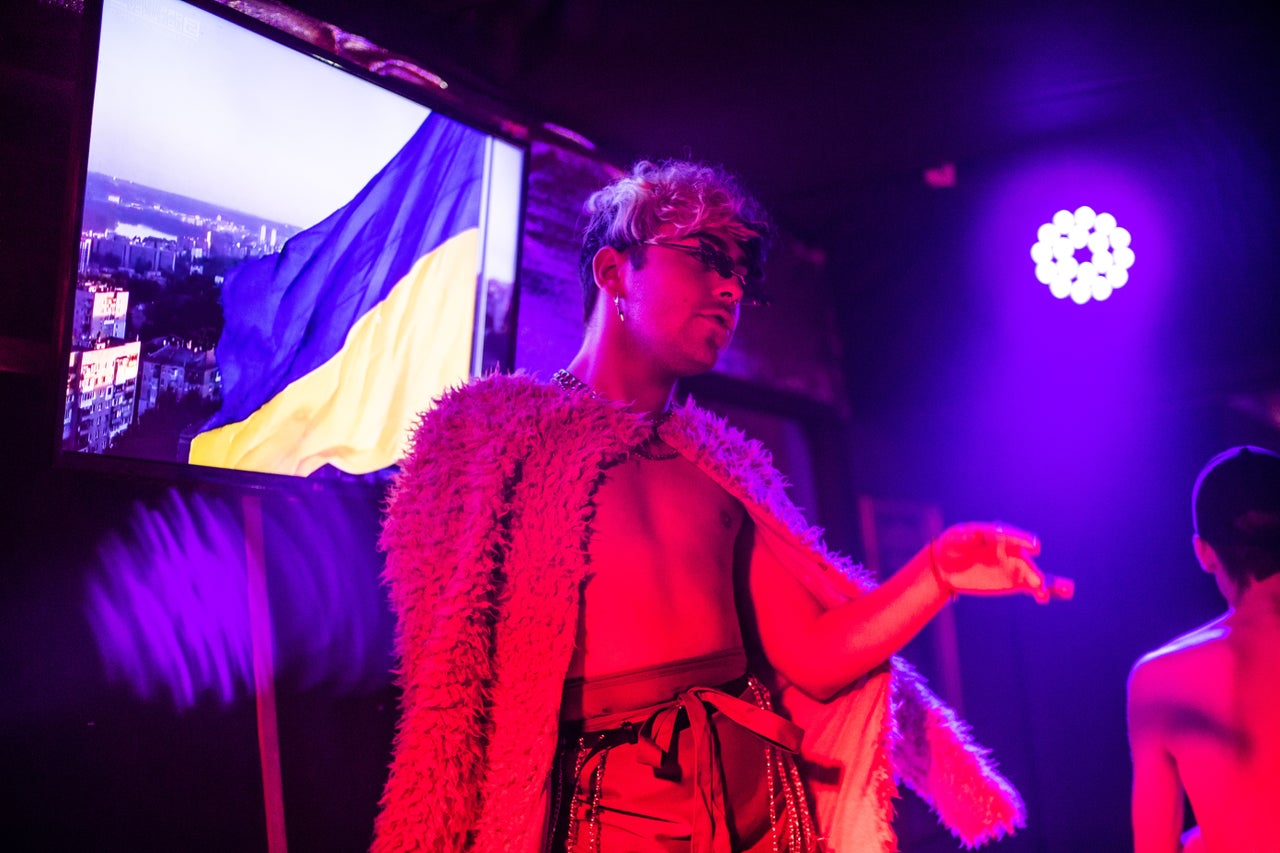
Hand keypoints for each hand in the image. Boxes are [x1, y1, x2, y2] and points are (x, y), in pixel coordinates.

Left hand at [931, 522, 1073, 602]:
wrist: (948, 565)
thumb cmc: (952, 546)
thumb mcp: (953, 539)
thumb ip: (962, 537)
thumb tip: (971, 534)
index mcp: (995, 535)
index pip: (1010, 536)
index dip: (1022, 540)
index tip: (1034, 545)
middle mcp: (1009, 550)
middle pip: (1023, 559)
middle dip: (1031, 570)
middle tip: (1038, 581)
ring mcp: (1013, 566)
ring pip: (1032, 574)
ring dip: (1044, 581)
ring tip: (1057, 590)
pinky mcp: (1013, 582)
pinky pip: (1030, 587)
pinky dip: (1040, 591)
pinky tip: (1044, 597)